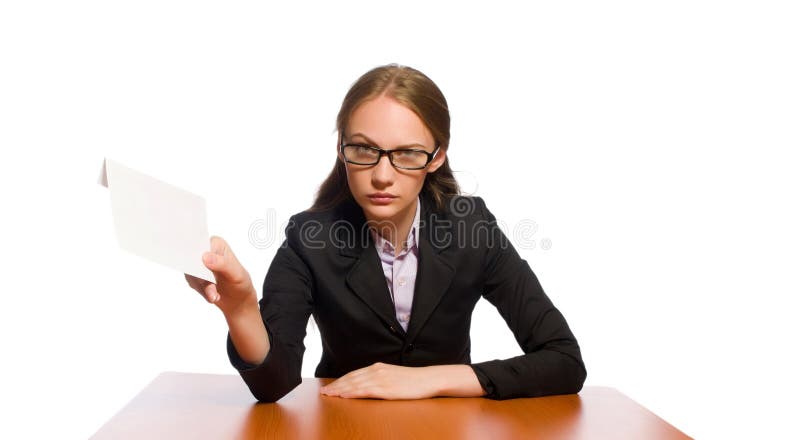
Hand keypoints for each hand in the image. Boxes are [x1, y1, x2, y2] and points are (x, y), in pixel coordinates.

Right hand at [184, 235, 256, 315]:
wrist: (238, 299)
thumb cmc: (241, 283)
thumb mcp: (236, 274)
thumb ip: (222, 264)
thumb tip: (205, 256)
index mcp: (217, 244)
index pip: (201, 245)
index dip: (197, 254)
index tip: (197, 266)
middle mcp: (206, 250)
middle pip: (193, 259)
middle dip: (200, 276)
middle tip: (212, 288)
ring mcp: (199, 263)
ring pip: (191, 273)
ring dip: (203, 287)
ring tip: (215, 295)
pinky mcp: (195, 275)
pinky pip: (192, 283)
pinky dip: (202, 291)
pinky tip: (212, 295)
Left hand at [319, 362, 438, 399]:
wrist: (428, 379)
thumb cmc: (413, 380)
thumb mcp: (393, 376)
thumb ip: (380, 378)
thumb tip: (368, 385)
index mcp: (378, 367)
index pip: (353, 374)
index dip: (340, 381)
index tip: (329, 387)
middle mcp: (376, 371)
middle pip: (351, 379)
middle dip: (335, 386)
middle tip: (323, 392)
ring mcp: (381, 379)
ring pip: (354, 384)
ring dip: (339, 390)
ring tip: (328, 395)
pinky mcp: (386, 388)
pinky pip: (364, 390)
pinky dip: (352, 393)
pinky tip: (344, 396)